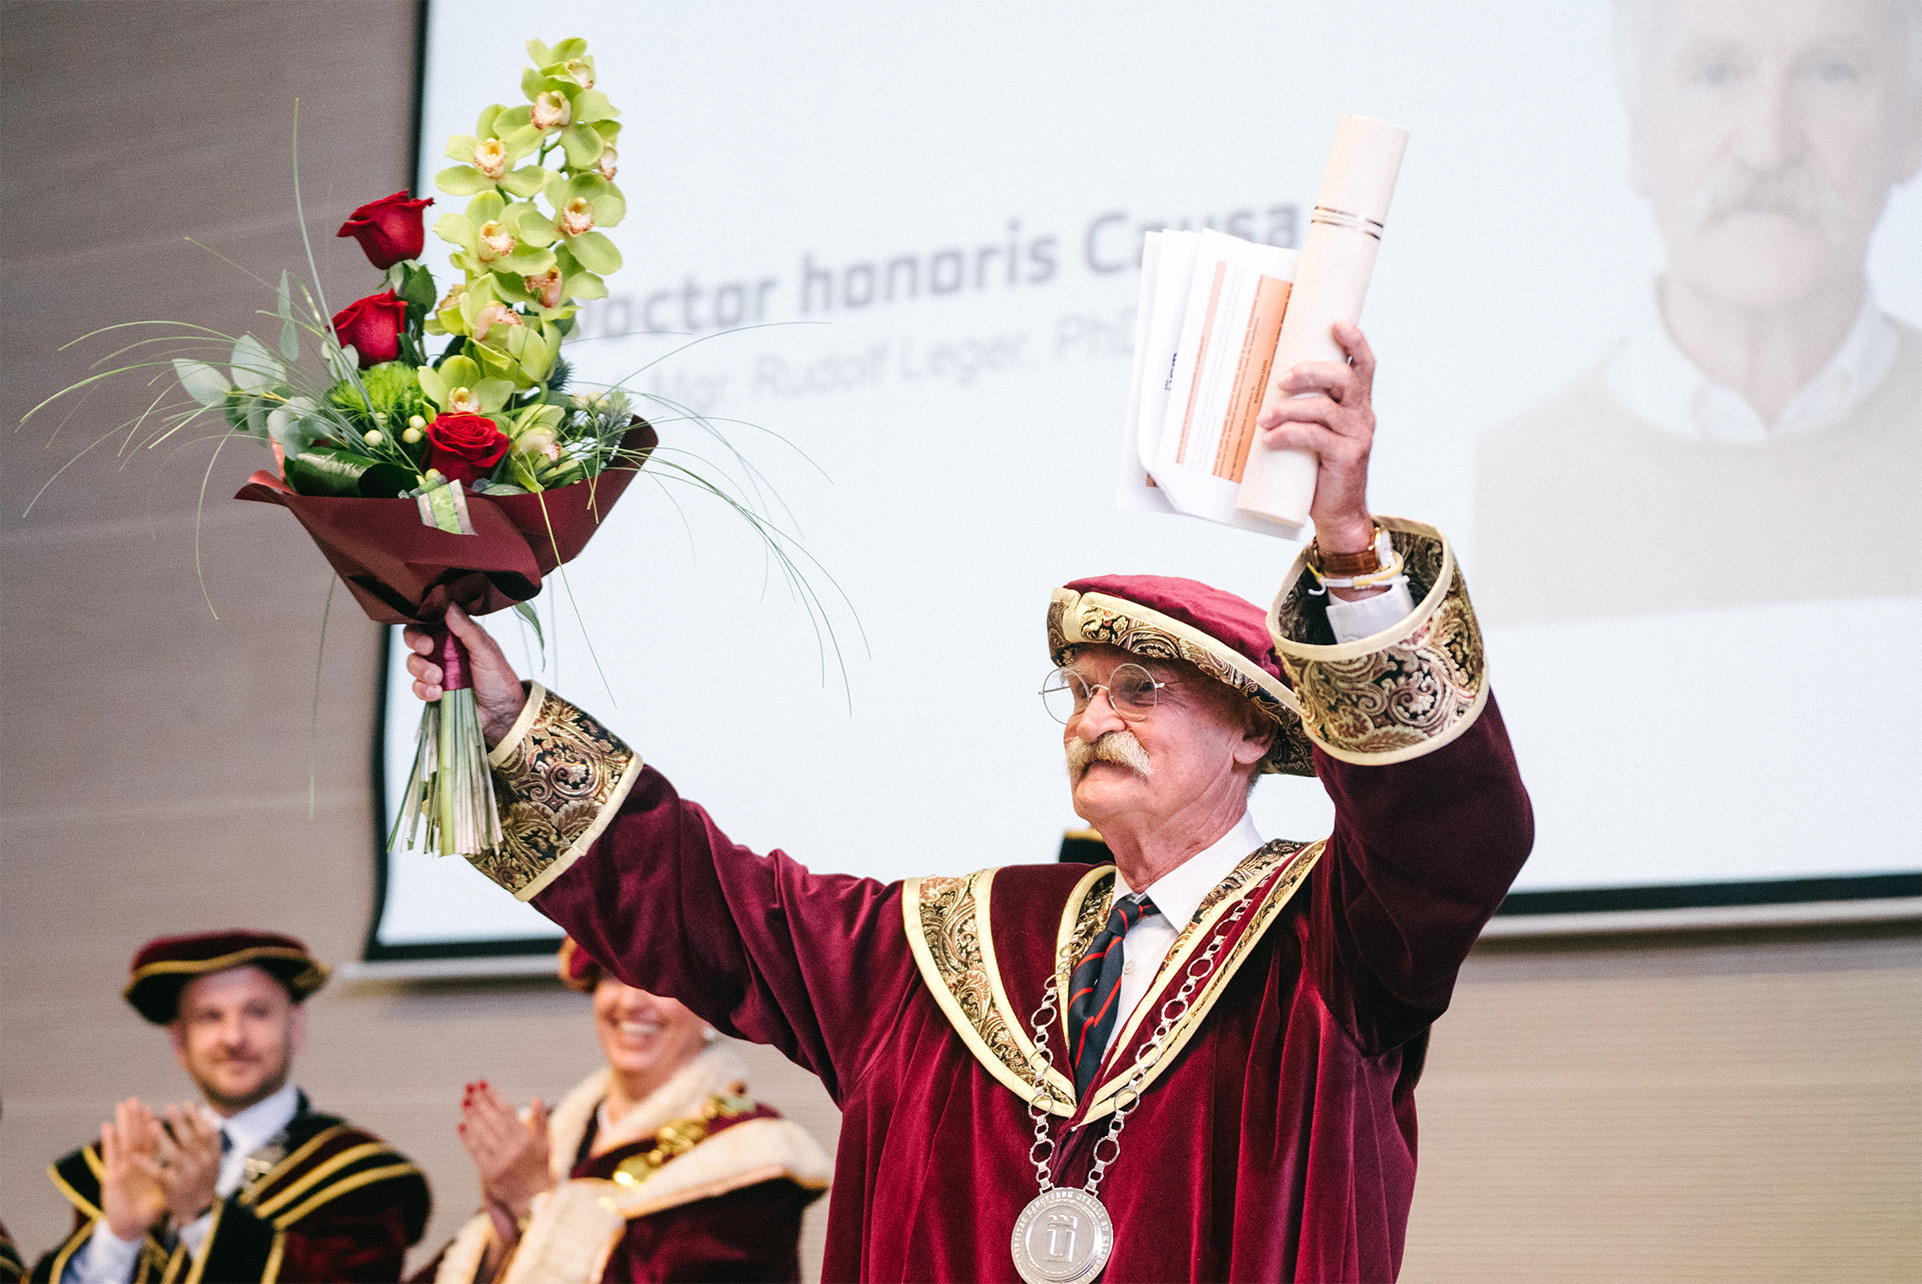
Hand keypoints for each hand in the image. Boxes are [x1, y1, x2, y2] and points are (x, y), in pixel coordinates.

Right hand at [99, 1100, 166, 1240]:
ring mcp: (122, 1171)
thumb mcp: (161, 1197)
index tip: (155, 1109)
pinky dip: (108, 1142)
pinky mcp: (111, 1179)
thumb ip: (169, 1184)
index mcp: (148, 1169)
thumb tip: (190, 1174)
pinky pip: (111, 1158)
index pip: (152, 1144)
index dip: (154, 1128)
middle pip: (137, 1138)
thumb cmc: (144, 1213)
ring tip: (124, 1105)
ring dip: (124, 1124)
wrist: (127, 1230)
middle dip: (137, 1120)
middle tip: (137, 1100)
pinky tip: (107, 1127)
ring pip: (124, 1143)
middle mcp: (135, 1167)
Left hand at [153, 1103, 221, 1225]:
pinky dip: (146, 1164)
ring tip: (151, 1124)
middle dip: (179, 1123)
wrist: (198, 1210)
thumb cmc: (203, 1181)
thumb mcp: (212, 1161)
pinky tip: (135, 1156)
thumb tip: (207, 1117)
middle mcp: (201, 1164)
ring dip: (162, 1138)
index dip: (196, 1118)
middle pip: (190, 1140)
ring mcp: (186, 1175)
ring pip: (173, 1154)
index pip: (206, 1133)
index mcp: (212, 1155)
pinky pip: (157, 1172)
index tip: (187, 1104)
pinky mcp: (171, 1186)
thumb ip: (210, 1141)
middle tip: (169, 1107)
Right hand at [403, 605, 525, 745]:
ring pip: (413, 662)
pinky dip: (423, 690)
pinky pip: (417, 686)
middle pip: (415, 637)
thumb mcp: (486, 651)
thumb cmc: (499, 679)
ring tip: (438, 678)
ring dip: (421, 669)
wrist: (501, 714)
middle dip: (416, 641)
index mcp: (458, 634)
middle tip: (427, 649)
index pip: (432, 619)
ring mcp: (437, 670)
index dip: (424, 619)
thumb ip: (467, 630)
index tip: (429, 625)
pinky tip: (438, 693)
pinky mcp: (433, 690)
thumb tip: (449, 606)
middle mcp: (444, 649)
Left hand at [457, 1081, 552, 1220]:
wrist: (534, 1199)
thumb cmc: (540, 1169)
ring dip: (471, 1116)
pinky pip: (475, 1152)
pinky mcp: (489, 1172)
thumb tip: (536, 1098)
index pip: (507, 1111)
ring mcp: (500, 1160)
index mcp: (526, 1137)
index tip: (484, 1084)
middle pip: (492, 1119)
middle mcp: (513, 1147)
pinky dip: (467, 1138)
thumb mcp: (545, 1144)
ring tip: (464, 1101)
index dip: (494, 1096)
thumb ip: (540, 1121)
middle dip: (480, 1101)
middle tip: (469, 1087)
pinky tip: (461, 1125)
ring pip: (482, 1133)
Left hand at [1256, 321, 1378, 554]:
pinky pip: (1315, 438)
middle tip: (1283, 379)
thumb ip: (1302, 411)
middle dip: (1313, 371)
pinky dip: (1289, 434)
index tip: (1336, 324)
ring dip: (1289, 408)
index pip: (1364, 365)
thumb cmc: (1318, 467)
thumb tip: (1259, 388)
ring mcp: (1357, 436)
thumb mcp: (1315, 431)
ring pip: (1325, 409)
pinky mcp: (1346, 457)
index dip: (1355, 342)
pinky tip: (1270, 439)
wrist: (1338, 511)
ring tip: (1265, 418)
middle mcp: (1362, 415)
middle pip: (1345, 378)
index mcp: (1357, 403)